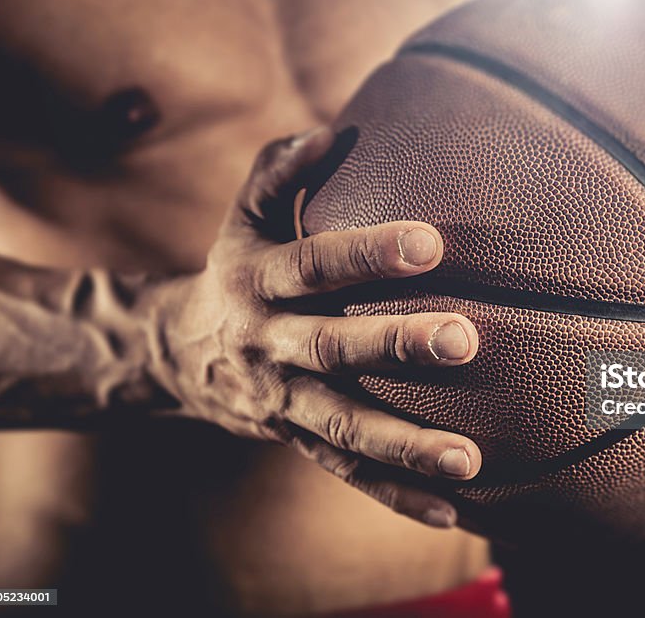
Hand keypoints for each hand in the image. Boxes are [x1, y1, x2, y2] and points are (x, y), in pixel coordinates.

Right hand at [147, 127, 480, 528]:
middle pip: (333, 347)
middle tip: (464, 339)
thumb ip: (279, 172)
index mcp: (260, 281)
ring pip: (342, 425)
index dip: (368, 253)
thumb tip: (334, 133)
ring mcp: (283, 399)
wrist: (176, 353)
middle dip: (396, 344)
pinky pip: (345, 470)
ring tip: (468, 460)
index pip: (316, 263)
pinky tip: (449, 511)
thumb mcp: (242, 218)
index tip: (429, 243)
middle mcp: (270, 343)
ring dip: (404, 444)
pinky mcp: (296, 437)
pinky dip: (393, 493)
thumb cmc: (235, 270)